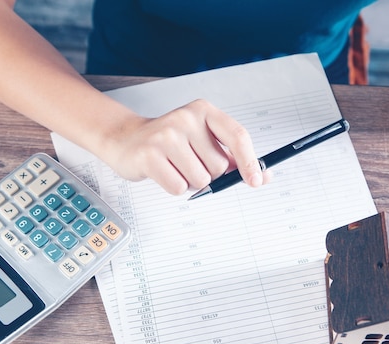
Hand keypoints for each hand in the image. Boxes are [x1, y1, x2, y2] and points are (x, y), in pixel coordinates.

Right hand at [101, 99, 267, 194]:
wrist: (125, 139)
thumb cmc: (168, 143)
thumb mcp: (202, 141)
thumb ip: (232, 158)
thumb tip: (263, 177)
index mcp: (203, 111)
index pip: (238, 136)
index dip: (250, 161)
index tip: (256, 180)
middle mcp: (186, 118)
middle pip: (219, 167)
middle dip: (209, 175)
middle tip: (189, 164)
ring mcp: (166, 136)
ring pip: (200, 180)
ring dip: (191, 183)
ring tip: (175, 168)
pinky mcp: (149, 155)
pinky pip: (179, 187)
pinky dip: (175, 187)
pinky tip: (163, 173)